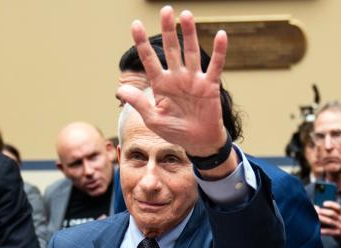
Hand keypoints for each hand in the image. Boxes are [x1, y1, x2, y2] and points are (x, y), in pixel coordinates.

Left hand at [116, 6, 228, 157]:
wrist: (198, 142)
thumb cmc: (175, 131)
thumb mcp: (153, 119)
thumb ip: (139, 103)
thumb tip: (119, 90)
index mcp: (160, 84)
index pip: (149, 60)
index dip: (142, 43)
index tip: (136, 25)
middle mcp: (176, 77)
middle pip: (171, 49)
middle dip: (168, 30)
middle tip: (166, 11)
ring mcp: (194, 79)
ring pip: (191, 52)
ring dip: (189, 34)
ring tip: (186, 15)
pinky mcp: (210, 85)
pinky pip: (215, 66)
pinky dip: (219, 51)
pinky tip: (221, 35)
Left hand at [316, 201, 340, 243]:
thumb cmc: (337, 225)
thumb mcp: (336, 217)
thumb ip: (327, 213)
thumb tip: (315, 207)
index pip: (338, 207)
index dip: (331, 204)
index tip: (323, 204)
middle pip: (332, 213)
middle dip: (323, 212)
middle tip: (315, 212)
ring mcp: (340, 226)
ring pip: (330, 221)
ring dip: (322, 219)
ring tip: (315, 218)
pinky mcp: (337, 233)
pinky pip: (329, 231)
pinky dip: (323, 230)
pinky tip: (318, 230)